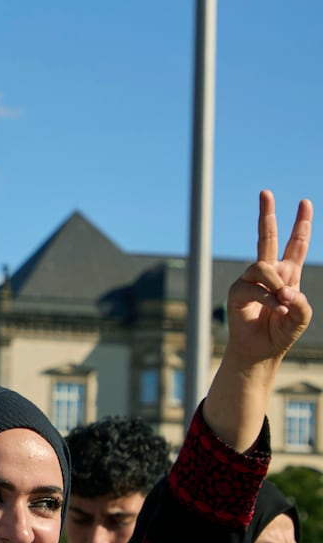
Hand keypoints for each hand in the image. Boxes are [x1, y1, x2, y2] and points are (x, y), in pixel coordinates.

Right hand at [225, 191, 311, 368]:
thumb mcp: (301, 316)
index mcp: (288, 274)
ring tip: (282, 302)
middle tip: (265, 191)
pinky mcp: (236, 293)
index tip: (305, 202)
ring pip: (263, 265)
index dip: (302, 223)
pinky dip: (268, 299)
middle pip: (267, 236)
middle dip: (267, 213)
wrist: (260, 351)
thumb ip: (301, 302)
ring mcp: (250, 281)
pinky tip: (276, 309)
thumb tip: (285, 291)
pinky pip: (254, 287)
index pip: (296, 243)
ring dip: (276, 283)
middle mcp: (268, 273)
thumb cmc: (281, 332)